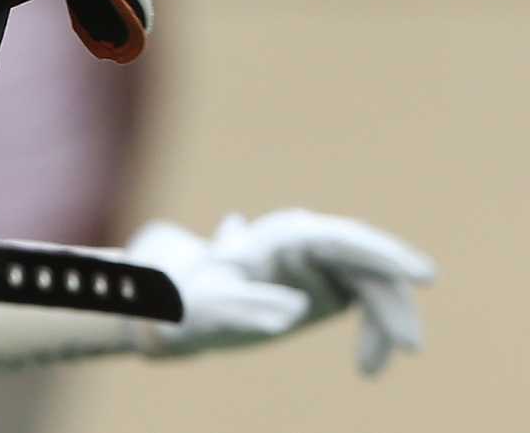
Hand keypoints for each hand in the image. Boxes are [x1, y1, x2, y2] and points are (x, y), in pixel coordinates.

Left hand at [126, 209, 433, 374]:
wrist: (180, 305)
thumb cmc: (190, 305)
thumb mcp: (205, 309)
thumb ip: (243, 308)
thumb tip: (292, 313)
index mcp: (279, 236)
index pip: (341, 239)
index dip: (382, 254)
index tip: (423, 275)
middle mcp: (305, 239)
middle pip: (367, 263)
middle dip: (393, 304)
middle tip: (409, 348)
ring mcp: (320, 260)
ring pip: (374, 284)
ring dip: (387, 323)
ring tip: (373, 368)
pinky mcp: (330, 283)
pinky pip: (368, 302)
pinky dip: (375, 332)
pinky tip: (368, 365)